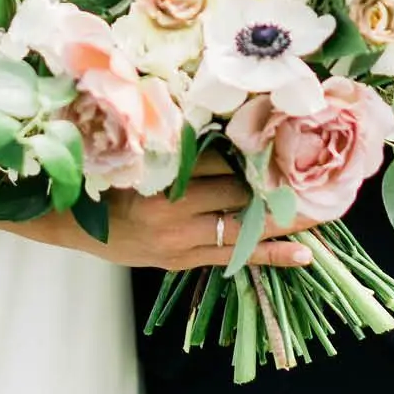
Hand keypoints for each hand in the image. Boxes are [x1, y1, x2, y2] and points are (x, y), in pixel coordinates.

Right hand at [69, 153, 311, 272]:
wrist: (70, 225)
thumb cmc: (103, 182)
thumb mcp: (136, 158)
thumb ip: (176, 150)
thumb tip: (226, 133)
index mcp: (159, 176)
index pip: (216, 160)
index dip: (252, 153)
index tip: (286, 143)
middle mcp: (172, 210)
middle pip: (236, 192)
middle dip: (275, 185)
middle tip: (317, 176)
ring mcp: (179, 240)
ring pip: (244, 227)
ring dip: (285, 221)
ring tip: (322, 214)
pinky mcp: (183, 260)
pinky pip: (235, 257)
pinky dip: (272, 255)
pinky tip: (304, 254)